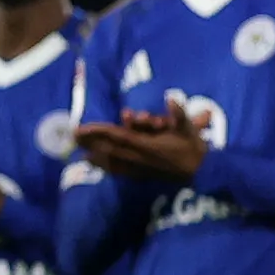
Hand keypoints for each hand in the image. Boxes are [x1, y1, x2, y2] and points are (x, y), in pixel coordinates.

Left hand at [69, 104, 209, 185]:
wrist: (201, 172)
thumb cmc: (193, 147)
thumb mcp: (188, 128)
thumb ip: (179, 114)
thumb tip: (171, 98)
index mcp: (146, 146)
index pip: (117, 136)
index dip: (99, 132)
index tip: (82, 128)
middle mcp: (138, 158)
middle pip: (109, 149)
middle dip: (91, 142)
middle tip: (72, 136)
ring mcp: (139, 168)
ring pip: (112, 163)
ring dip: (96, 157)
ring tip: (81, 154)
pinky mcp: (142, 175)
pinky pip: (120, 172)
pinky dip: (107, 168)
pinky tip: (98, 167)